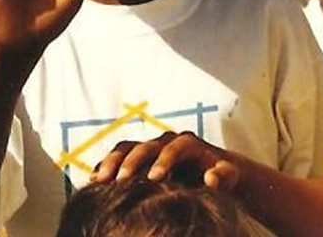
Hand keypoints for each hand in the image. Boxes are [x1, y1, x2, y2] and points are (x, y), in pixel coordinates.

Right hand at [92, 131, 239, 190]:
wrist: (213, 169)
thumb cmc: (222, 175)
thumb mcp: (228, 175)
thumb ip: (223, 175)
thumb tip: (211, 176)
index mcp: (186, 142)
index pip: (172, 148)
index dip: (163, 161)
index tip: (154, 179)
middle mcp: (165, 141)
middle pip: (143, 146)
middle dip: (130, 162)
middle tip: (118, 181)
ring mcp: (150, 147)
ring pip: (126, 148)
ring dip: (111, 161)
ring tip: (98, 179)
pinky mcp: (140, 157)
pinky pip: (119, 156)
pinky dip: (107, 164)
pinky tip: (93, 178)